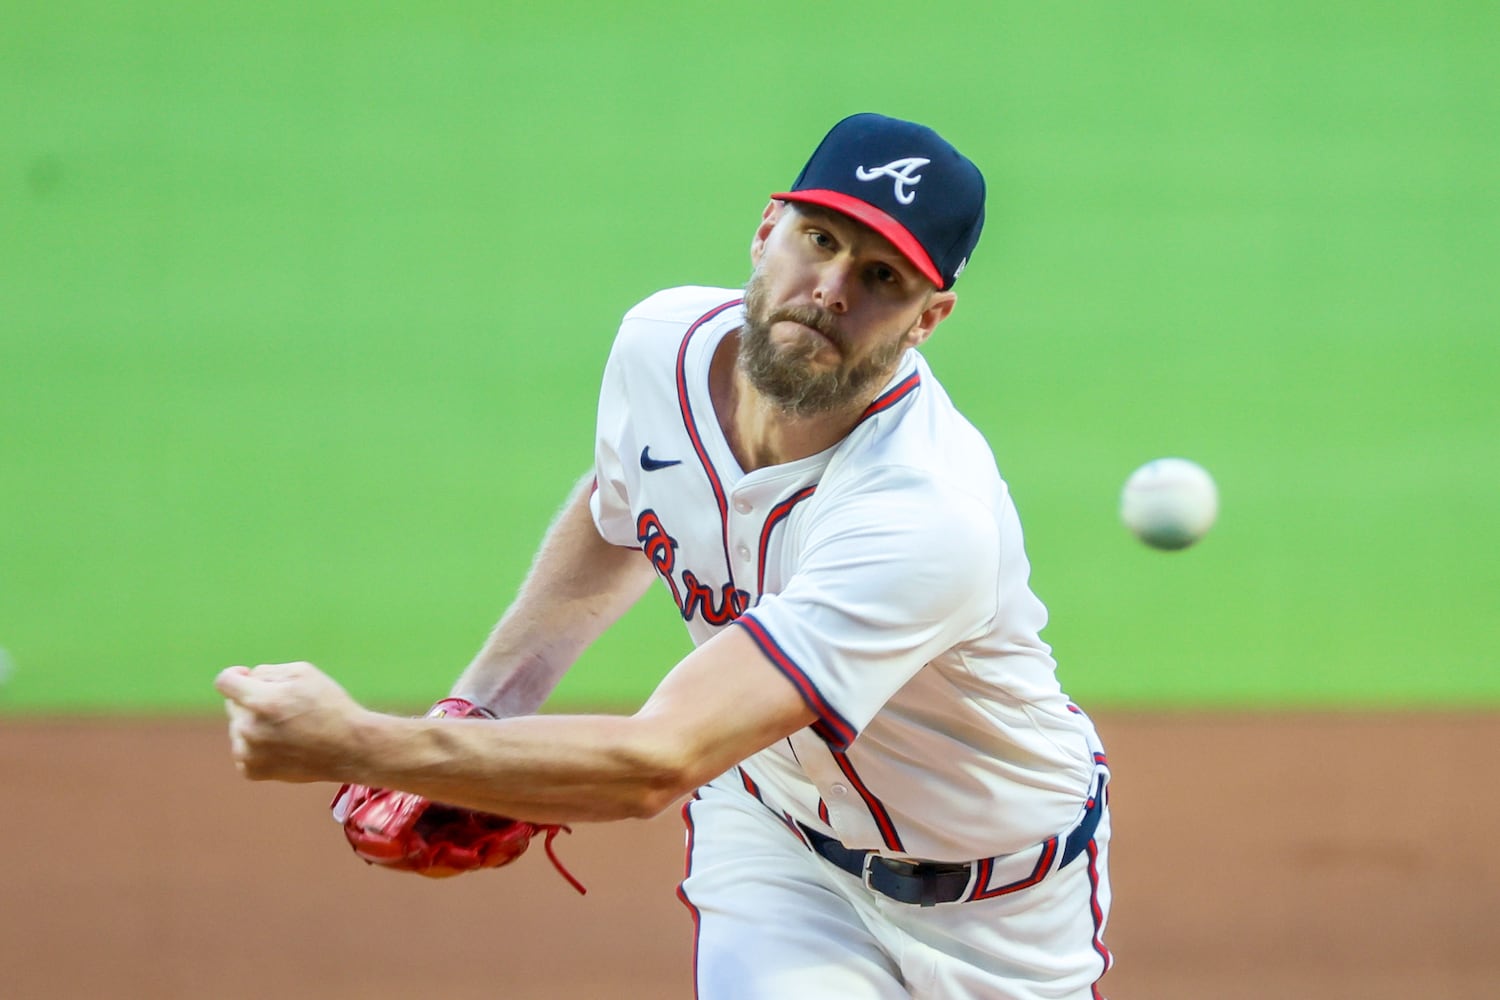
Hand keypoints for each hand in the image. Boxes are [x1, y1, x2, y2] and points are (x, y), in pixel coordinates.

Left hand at [214, 661, 363, 782]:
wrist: (350, 748)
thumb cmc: (330, 705)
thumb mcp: (304, 673)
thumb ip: (268, 671)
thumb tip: (246, 679)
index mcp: (261, 701)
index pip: (224, 682)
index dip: (234, 674)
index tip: (245, 676)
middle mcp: (249, 729)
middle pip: (234, 705)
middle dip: (252, 700)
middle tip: (285, 708)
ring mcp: (248, 753)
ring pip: (237, 727)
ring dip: (253, 723)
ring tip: (286, 728)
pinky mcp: (252, 771)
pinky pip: (242, 750)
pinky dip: (256, 745)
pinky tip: (281, 745)